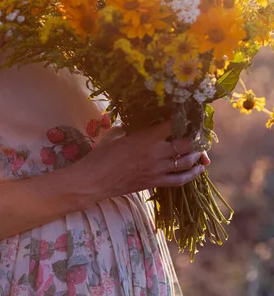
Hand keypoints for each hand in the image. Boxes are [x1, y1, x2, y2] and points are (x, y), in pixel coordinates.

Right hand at [78, 120, 206, 201]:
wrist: (95, 180)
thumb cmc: (101, 155)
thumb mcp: (116, 134)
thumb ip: (131, 127)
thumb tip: (139, 122)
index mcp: (146, 136)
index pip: (173, 124)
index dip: (184, 118)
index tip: (190, 113)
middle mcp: (156, 152)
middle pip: (187, 143)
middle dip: (196, 137)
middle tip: (198, 132)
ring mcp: (158, 169)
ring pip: (187, 161)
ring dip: (197, 154)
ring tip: (201, 149)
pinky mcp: (156, 182)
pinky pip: (180, 180)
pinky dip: (192, 174)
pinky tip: (199, 169)